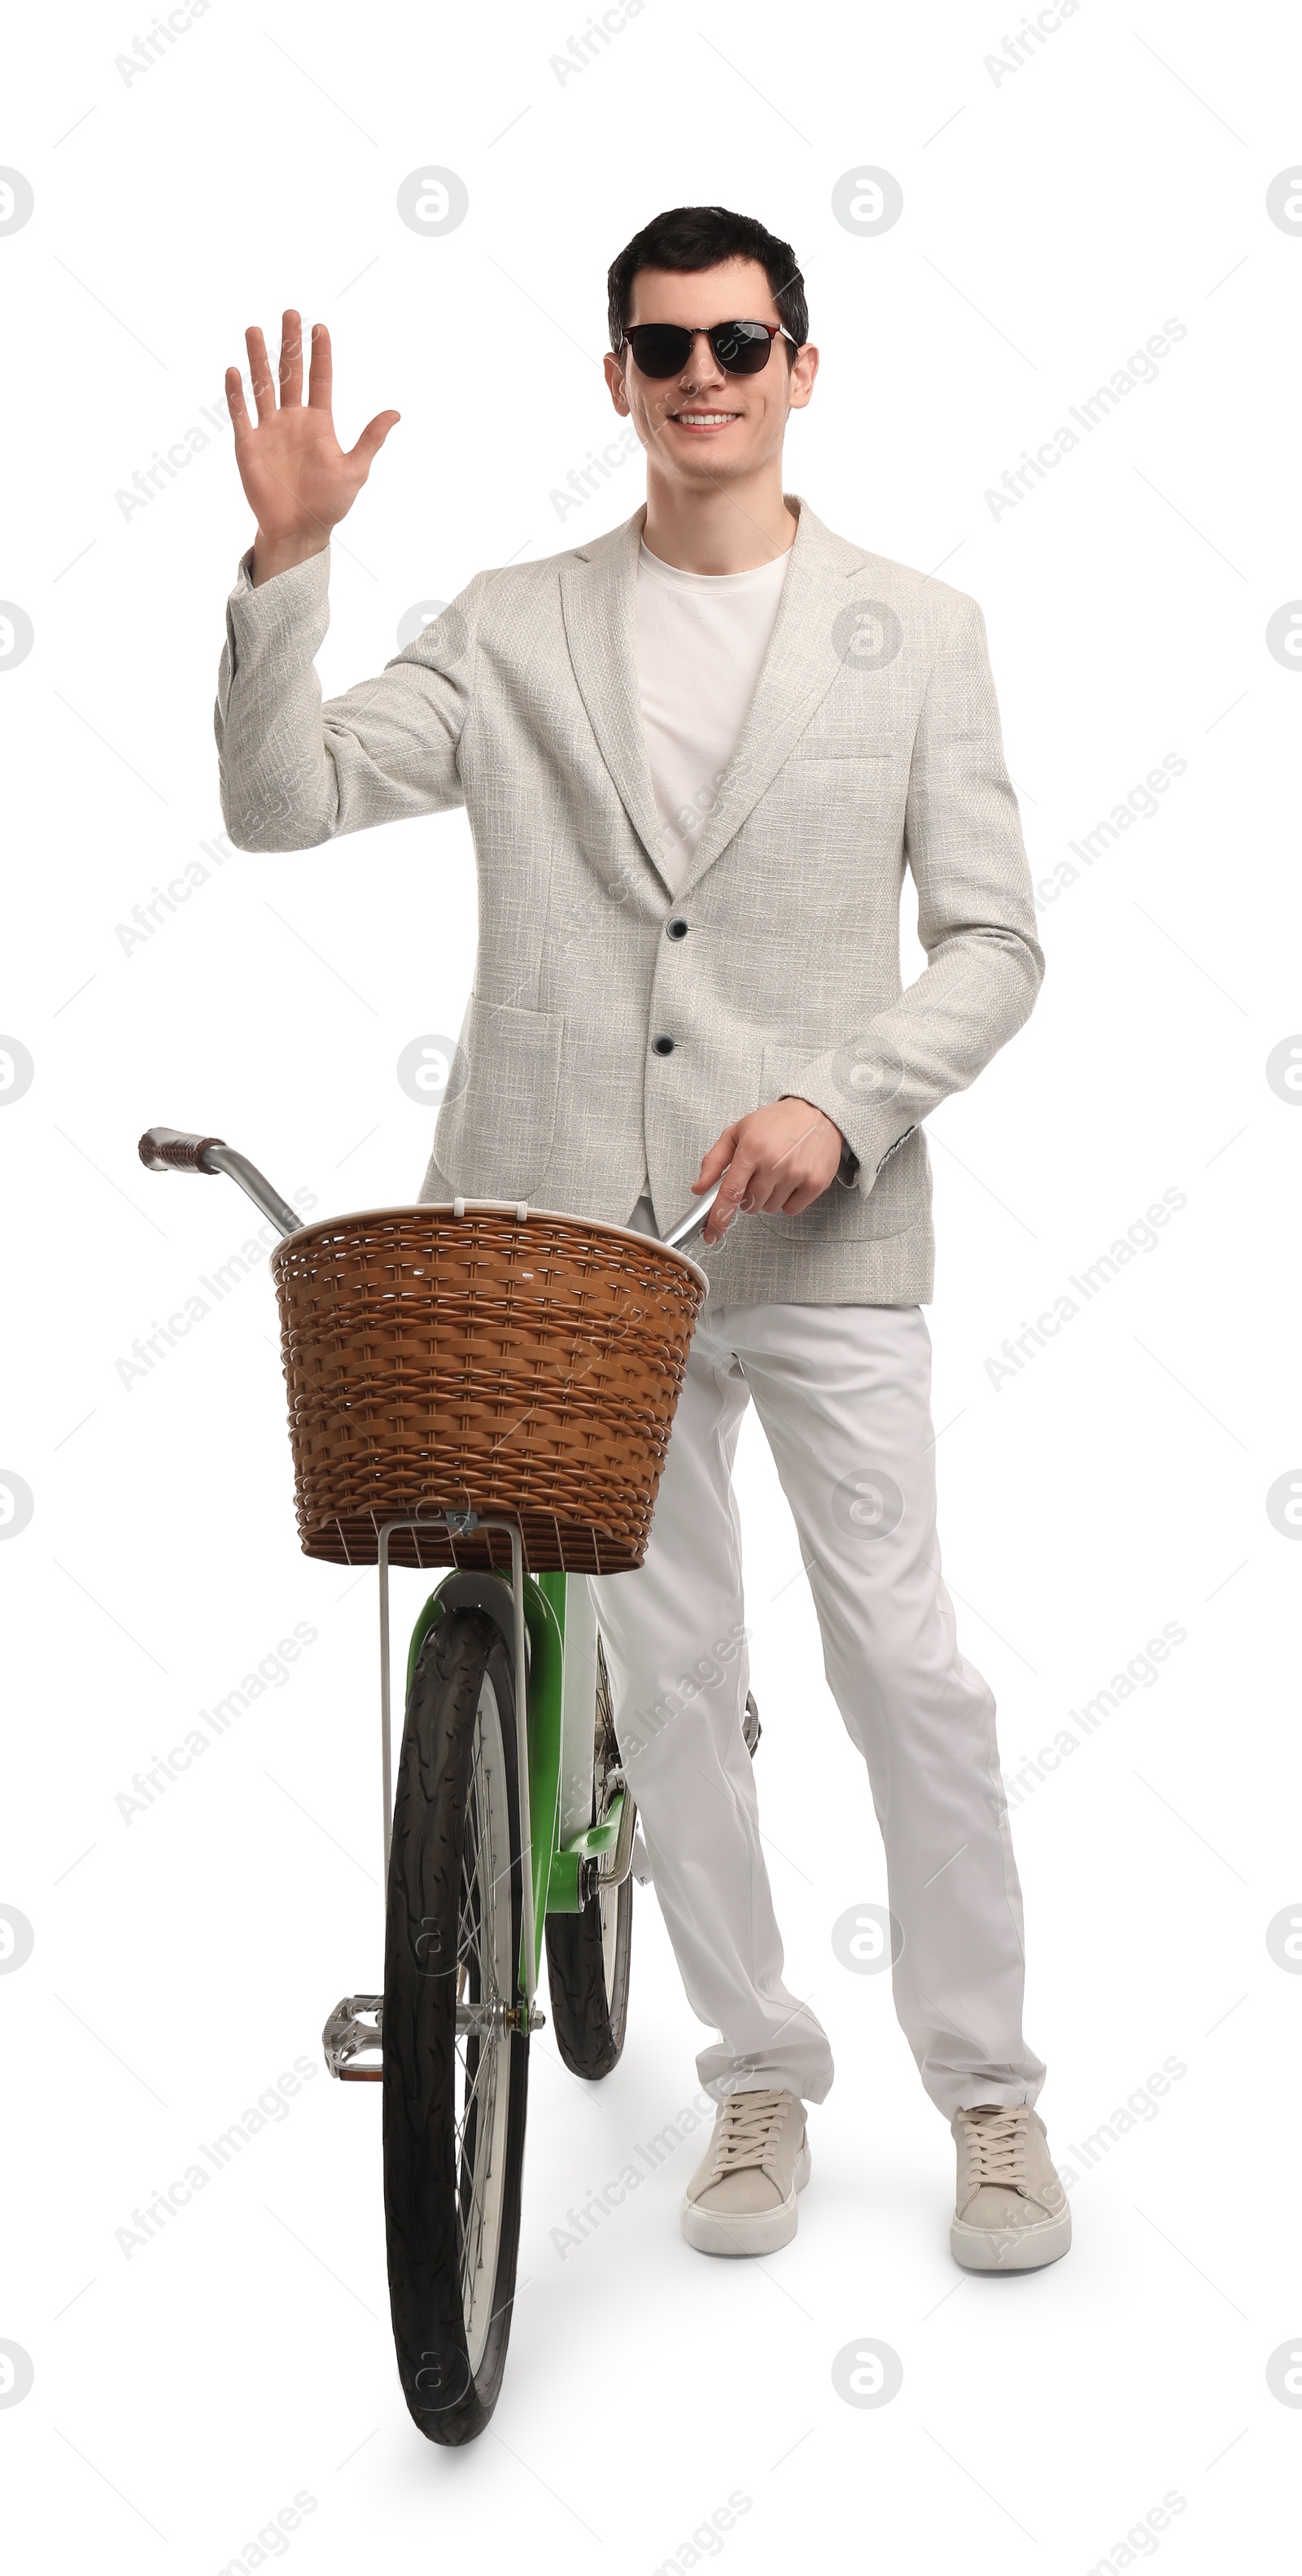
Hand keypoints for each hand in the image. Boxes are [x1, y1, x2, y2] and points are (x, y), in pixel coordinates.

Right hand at [226, 311, 399, 585]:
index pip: (320, 379)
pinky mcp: (249, 445)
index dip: (320, 354)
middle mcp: (292, 420)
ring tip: (254, 329)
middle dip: (289, 344)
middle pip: (290, 373)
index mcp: (319, 423)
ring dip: (258, 359)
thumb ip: (371, 439)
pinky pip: (241, 414)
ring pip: (263, 386)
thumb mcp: (355, 470)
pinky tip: (235, 371)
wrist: (299, 530)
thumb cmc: (329, 503)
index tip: (319, 326)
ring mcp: (269, 430)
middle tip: (290, 313)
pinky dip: (238, 394)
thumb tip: (396, 413)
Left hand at [692, 1097, 845, 1246]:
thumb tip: (699, 1188)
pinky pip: (791, 1210)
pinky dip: (787, 1201)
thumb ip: (714, 1161)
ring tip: (776, 1173)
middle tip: (756, 1176)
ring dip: (768, 1198)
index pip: (730, 1192)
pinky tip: (790, 1180)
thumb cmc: (776, 1122)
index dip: (718, 1217)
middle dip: (748, 1197)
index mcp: (752, 1149)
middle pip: (750, 1204)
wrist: (816, 1113)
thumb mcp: (737, 1132)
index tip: (712, 1233)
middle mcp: (774, 1162)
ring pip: (770, 1209)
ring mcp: (796, 1174)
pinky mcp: (815, 1183)